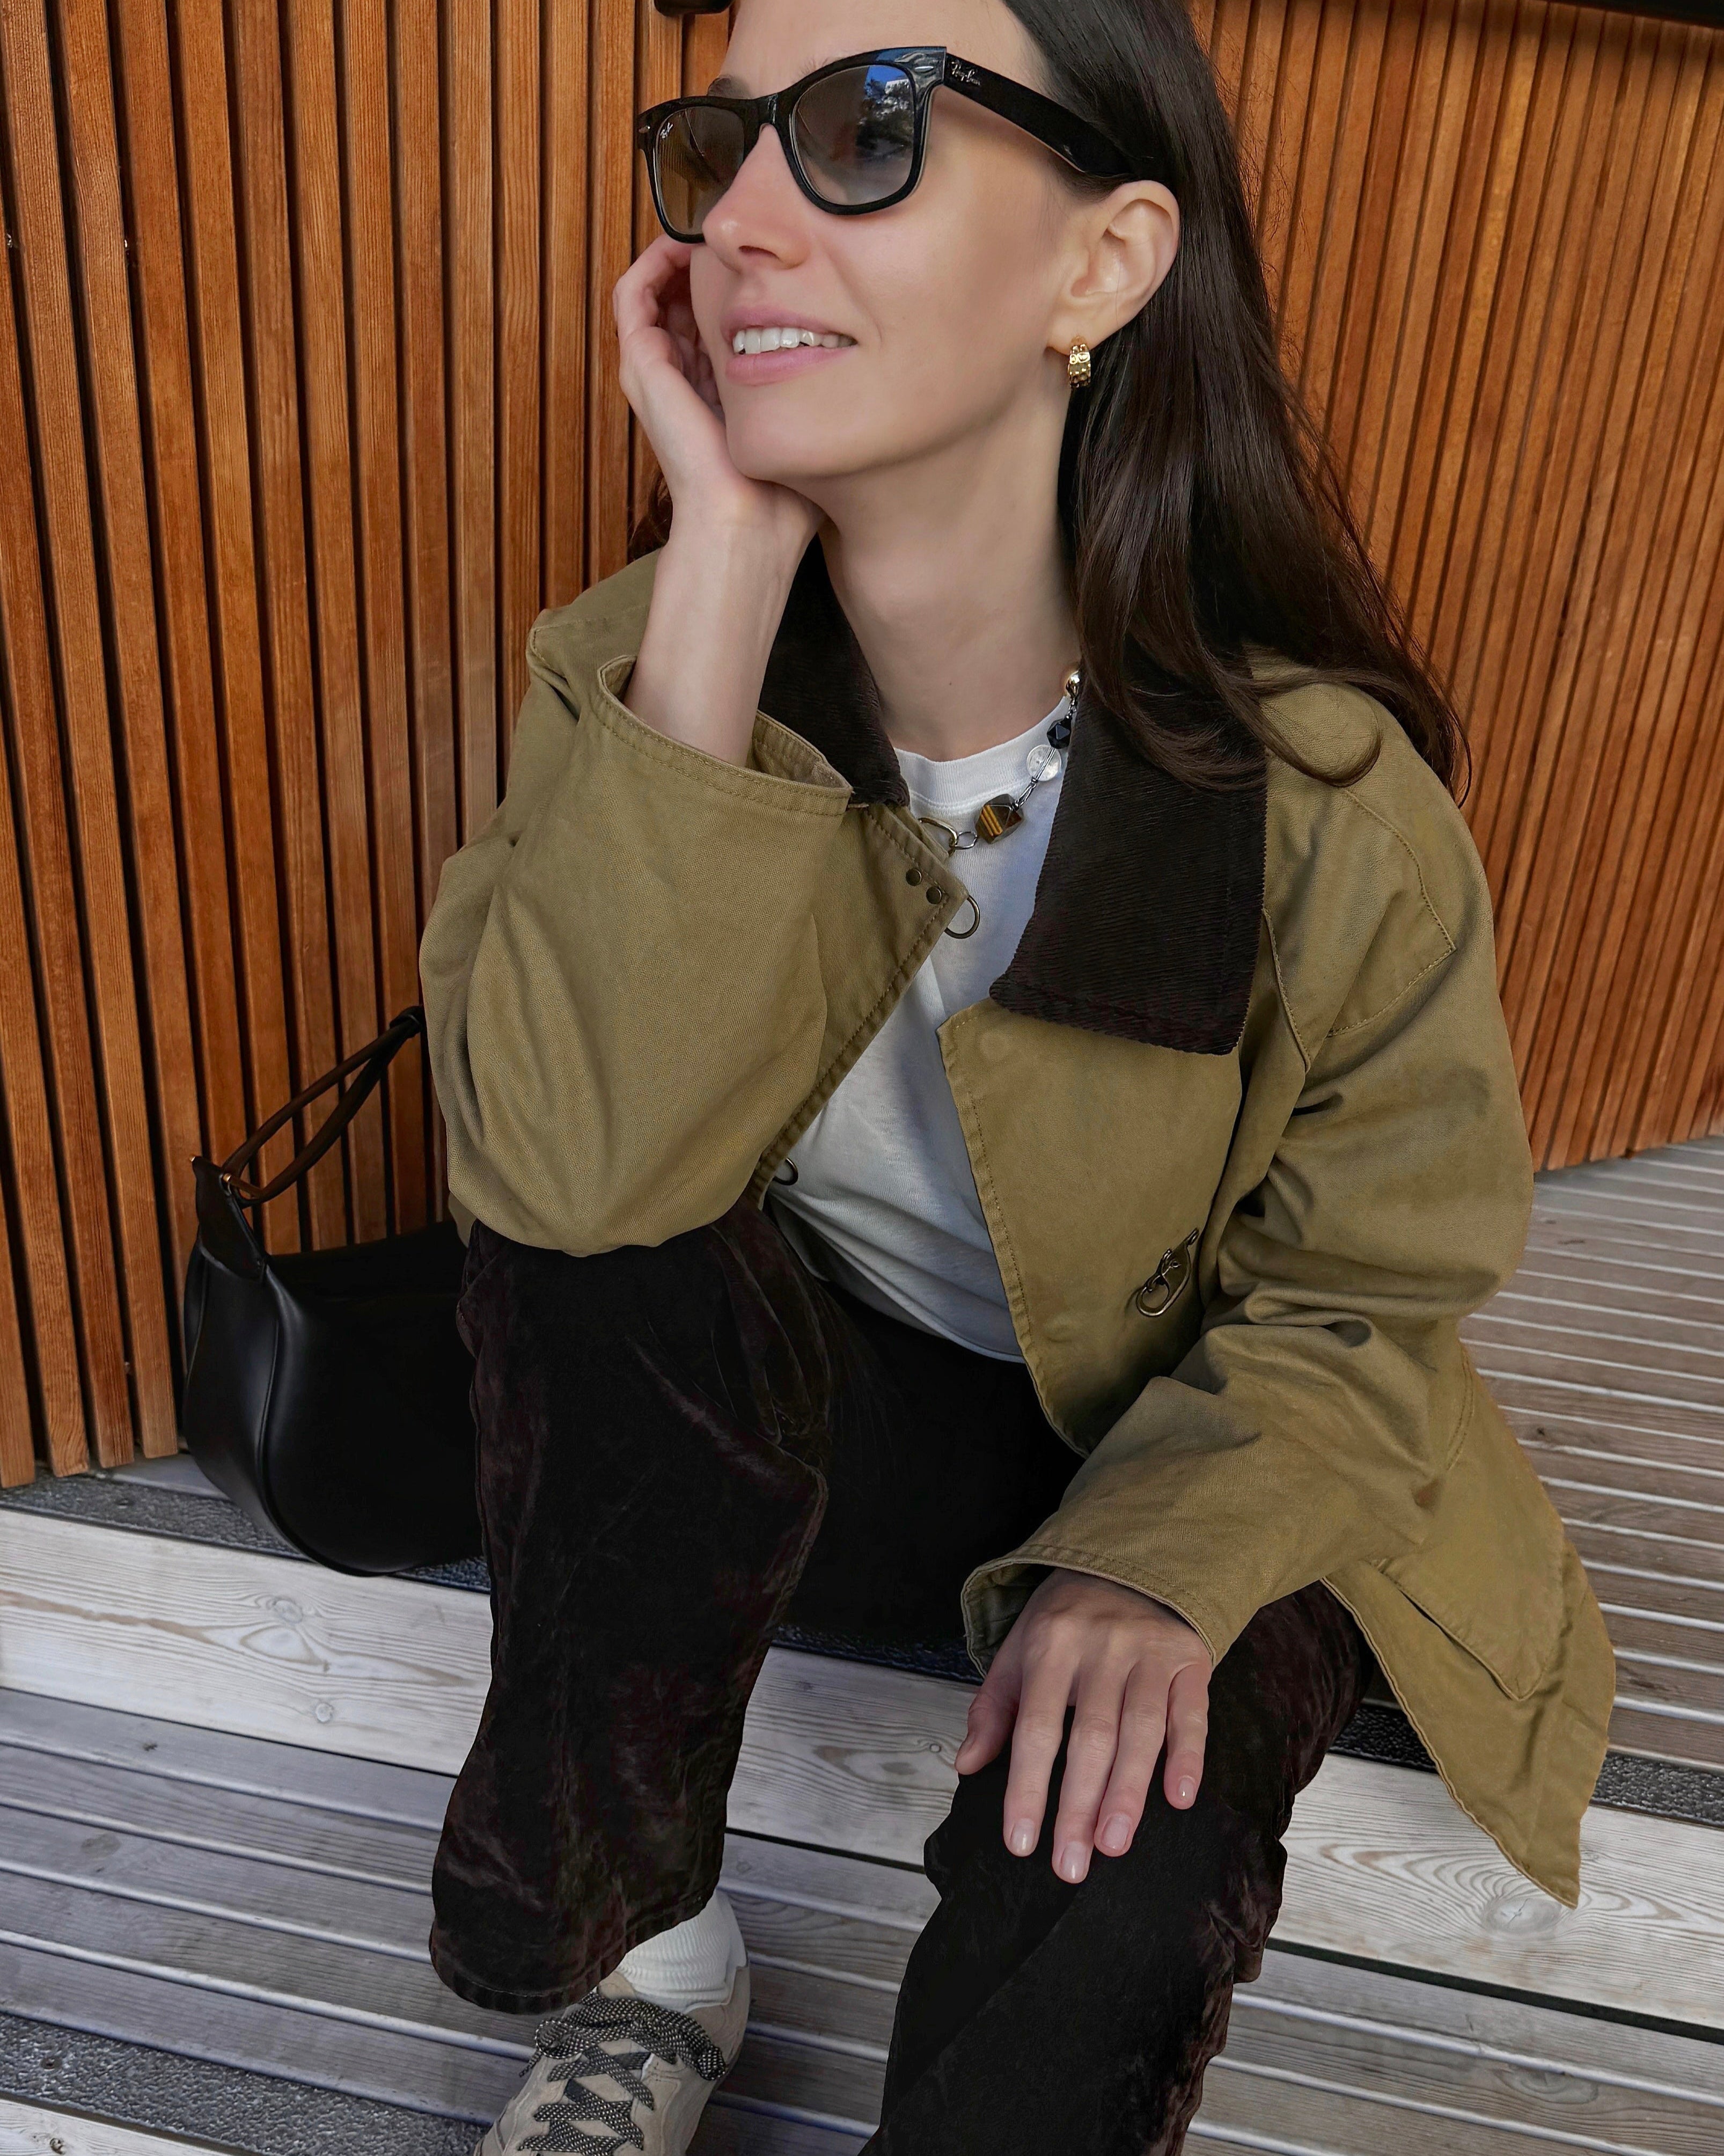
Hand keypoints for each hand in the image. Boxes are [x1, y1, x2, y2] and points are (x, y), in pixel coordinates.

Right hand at [613, 235, 821, 559]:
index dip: (737, 282)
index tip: (771, 257)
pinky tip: (690, 243)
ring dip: (680, 252)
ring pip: (654, 288)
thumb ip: (821, 390)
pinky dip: (655, 260)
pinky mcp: (641, 366)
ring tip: (715, 228)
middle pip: (681, 296)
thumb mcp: (808, 425)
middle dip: (708, 259)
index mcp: (714, 390)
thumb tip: (867, 355)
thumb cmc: (781, 496)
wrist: (746, 525)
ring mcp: (655, 371)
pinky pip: (633, 294)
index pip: (711, 319)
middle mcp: (681, 377)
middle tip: (744, 233)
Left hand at [953, 1568, 1211, 1883]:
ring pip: (1140, 1729)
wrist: (1126, 1560)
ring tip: (1113, 1844)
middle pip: (1090, 1736)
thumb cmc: (1064, 1619)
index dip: (1027, 1788)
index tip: (1021, 1842)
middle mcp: (1099, 1647)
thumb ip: (993, 1709)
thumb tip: (967, 1765)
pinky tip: (1180, 1797)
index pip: (1035, 1728)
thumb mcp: (1018, 1650)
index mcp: (1049, 1646)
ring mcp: (1147, 1651)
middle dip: (1079, 1806)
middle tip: (1072, 1864)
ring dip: (1128, 1791)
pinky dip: (1188, 1755)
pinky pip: (1191, 1712)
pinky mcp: (1188, 1658)